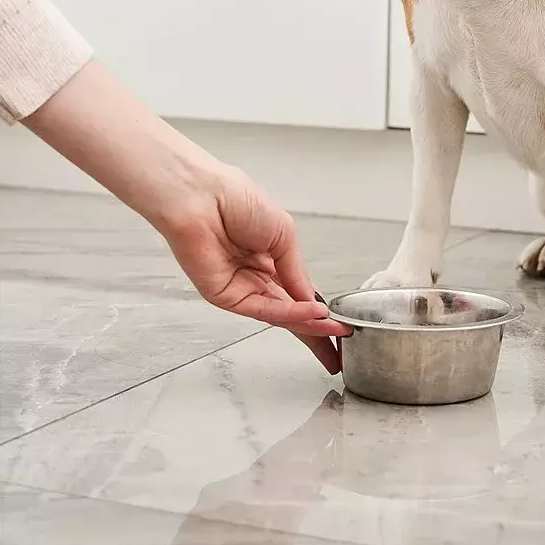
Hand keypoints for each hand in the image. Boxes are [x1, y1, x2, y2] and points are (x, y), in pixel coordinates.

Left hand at [151, 165, 347, 372]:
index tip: (342, 324)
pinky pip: (263, 308)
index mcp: (268, 259)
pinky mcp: (225, 296)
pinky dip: (290, 313)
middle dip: (316, 331)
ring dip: (309, 324)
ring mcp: (240, 289)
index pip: (297, 293)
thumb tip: (313, 300)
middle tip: (340, 348)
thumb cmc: (236, 201)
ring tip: (336, 330)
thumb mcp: (284, 234)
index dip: (318, 310)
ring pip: (280, 314)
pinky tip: (313, 314)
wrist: (202, 196)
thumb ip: (297, 271)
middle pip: (290, 312)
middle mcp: (254, 277)